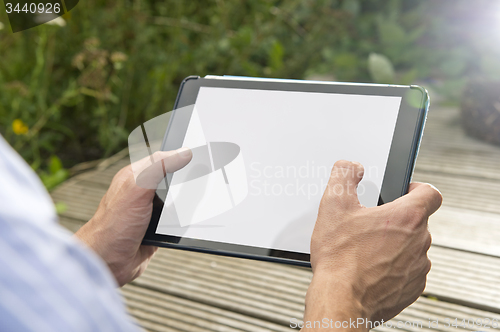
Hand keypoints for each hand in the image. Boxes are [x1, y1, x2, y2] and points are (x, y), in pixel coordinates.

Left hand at [75, 148, 191, 285]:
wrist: (107, 262)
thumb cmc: (113, 224)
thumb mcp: (136, 187)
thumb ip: (158, 167)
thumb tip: (184, 153)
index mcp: (135, 175)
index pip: (162, 157)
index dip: (180, 154)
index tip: (199, 153)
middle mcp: (143, 191)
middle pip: (173, 178)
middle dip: (187, 179)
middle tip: (203, 177)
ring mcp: (151, 210)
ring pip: (178, 200)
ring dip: (185, 203)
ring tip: (197, 199)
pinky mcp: (158, 229)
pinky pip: (178, 220)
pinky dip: (184, 220)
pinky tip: (187, 221)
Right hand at [302, 160, 441, 330]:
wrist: (341, 299)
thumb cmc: (340, 256)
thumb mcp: (334, 204)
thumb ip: (344, 175)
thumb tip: (351, 166)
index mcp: (407, 216)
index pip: (431, 192)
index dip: (416, 188)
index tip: (402, 192)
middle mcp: (420, 241)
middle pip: (417, 221)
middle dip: (395, 220)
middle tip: (368, 225)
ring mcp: (418, 267)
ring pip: (411, 247)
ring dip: (394, 245)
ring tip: (366, 250)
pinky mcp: (412, 288)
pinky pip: (408, 271)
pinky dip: (393, 268)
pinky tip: (370, 269)